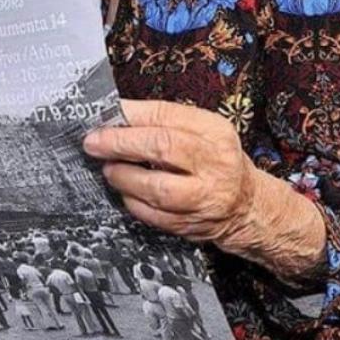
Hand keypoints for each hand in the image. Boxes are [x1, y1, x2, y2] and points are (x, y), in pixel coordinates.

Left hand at [83, 99, 257, 248]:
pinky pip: (154, 216)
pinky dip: (132, 202)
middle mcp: (215, 164)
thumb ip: (161, 120)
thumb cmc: (214, 160)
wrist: (245, 205)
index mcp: (215, 132)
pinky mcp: (192, 225)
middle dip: (121, 144)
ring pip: (157, 188)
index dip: (130, 115)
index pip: (167, 117)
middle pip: (162, 148)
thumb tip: (115, 114)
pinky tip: (125, 191)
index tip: (103, 115)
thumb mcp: (199, 130)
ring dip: (124, 177)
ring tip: (109, 169)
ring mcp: (205, 198)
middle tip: (94, 143)